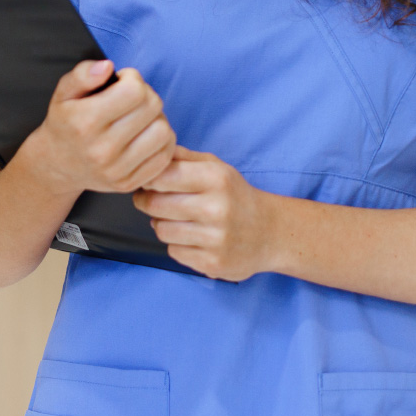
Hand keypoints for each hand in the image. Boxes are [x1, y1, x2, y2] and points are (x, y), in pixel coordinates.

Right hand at [27, 59, 176, 195]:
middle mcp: (101, 149)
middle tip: (132, 100)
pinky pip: (165, 157)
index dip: (133, 79)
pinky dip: (162, 142)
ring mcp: (117, 170)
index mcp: (85, 122)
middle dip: (146, 96)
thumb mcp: (64, 92)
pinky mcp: (129, 184)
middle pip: (152, 107)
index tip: (122, 83)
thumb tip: (107, 66)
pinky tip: (146, 136)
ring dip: (157, 119)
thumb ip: (82, 74)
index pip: (134, 91)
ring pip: (163, 132)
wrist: (56, 165)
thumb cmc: (65, 123)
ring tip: (141, 118)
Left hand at [131, 145, 273, 281]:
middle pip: (157, 205)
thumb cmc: (236, 195)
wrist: (269, 232)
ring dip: (161, 225)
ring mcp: (215, 239)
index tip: (146, 182)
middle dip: (146, 202)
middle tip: (147, 200)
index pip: (163, 176)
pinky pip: (174, 252)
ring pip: (162, 231)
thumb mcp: (217, 168)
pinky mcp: (213, 263)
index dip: (148, 180)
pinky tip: (190, 237)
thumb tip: (153, 152)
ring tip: (172, 219)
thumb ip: (184, 157)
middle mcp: (217, 208)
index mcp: (216, 179)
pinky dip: (176, 244)